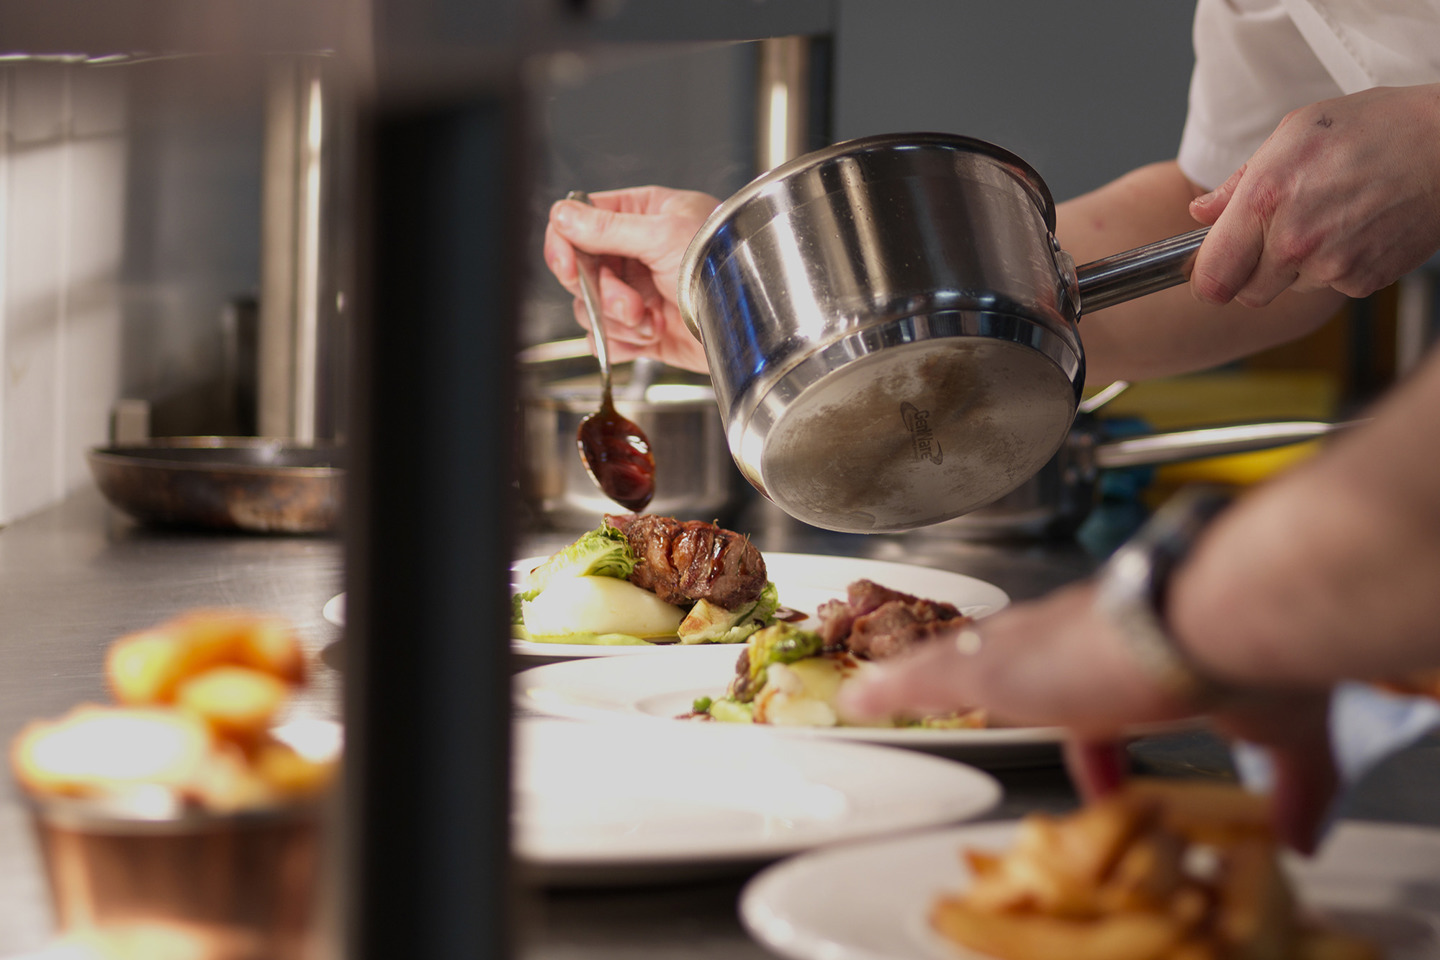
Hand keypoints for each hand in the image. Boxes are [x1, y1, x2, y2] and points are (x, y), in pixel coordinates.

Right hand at [543, 186, 717, 372]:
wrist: (754, 324)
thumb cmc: (726, 265)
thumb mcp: (664, 235)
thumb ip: (607, 227)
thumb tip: (563, 215)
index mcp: (643, 215)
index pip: (581, 220)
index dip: (566, 242)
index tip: (566, 264)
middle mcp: (637, 252)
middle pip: (580, 269)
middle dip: (600, 291)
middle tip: (626, 301)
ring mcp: (638, 293)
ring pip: (589, 307)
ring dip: (615, 319)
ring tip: (649, 319)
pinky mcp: (643, 330)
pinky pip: (605, 340)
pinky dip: (620, 343)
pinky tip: (647, 337)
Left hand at [839, 580, 1338, 852]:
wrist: (1214, 612)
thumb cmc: (1247, 649)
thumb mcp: (1281, 730)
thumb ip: (1293, 784)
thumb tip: (1306, 835)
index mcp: (1137, 645)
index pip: (1099, 688)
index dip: (1097, 733)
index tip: (1103, 757)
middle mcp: (1075, 636)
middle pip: (1019, 658)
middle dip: (998, 682)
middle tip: (975, 700)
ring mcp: (1031, 648)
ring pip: (967, 660)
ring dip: (930, 678)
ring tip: (890, 691)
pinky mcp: (998, 667)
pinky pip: (927, 676)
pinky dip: (894, 689)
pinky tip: (862, 700)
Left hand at [1189, 83, 1439, 305]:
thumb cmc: (1374, 128)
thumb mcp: (1295, 134)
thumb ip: (1238, 182)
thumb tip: (1201, 212)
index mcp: (1266, 200)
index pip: (1212, 278)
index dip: (1208, 277)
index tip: (1212, 269)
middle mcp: (1295, 240)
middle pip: (1247, 293)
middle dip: (1253, 271)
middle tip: (1277, 234)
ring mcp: (1331, 266)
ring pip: (1289, 289)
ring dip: (1297, 266)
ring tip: (1329, 218)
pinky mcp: (1363, 281)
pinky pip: (1330, 287)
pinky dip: (1336, 267)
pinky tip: (1355, 229)